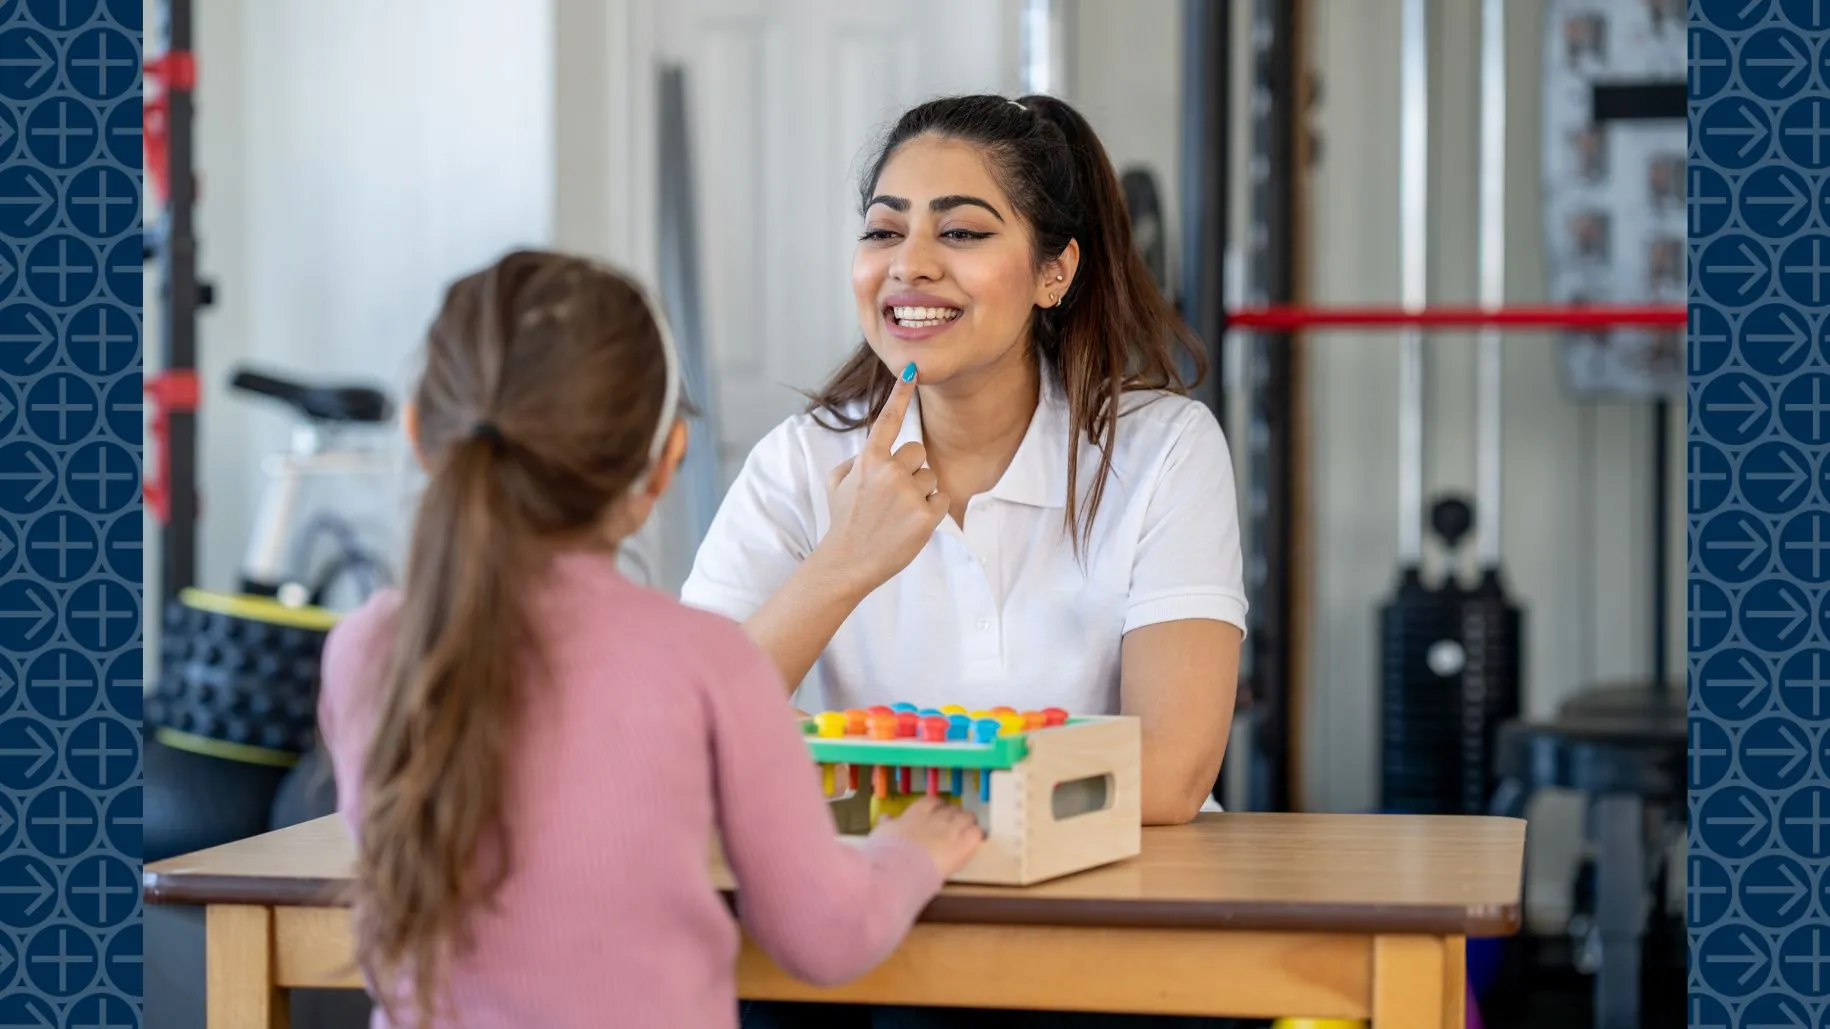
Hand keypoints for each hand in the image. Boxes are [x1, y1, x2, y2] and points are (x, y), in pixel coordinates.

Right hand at [818, 366, 948, 593]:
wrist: (846, 562)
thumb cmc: (844, 520)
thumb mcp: (836, 483)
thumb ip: (857, 459)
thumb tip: (876, 448)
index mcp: (868, 460)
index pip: (888, 419)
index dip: (901, 393)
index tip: (913, 369)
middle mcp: (889, 472)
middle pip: (918, 451)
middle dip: (910, 469)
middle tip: (892, 496)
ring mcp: (908, 494)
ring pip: (931, 476)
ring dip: (920, 491)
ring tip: (898, 513)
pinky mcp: (926, 516)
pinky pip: (942, 498)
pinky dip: (931, 510)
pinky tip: (910, 524)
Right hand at [872, 796, 983, 877]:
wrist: (898, 868)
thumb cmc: (886, 853)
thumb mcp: (882, 834)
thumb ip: (887, 825)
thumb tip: (885, 819)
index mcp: (916, 812)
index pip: (933, 801)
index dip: (938, 807)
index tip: (937, 813)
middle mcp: (936, 817)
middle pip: (952, 809)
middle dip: (954, 816)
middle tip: (953, 826)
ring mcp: (951, 829)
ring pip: (967, 817)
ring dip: (967, 824)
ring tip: (967, 832)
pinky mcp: (963, 844)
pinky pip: (977, 833)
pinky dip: (976, 836)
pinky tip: (973, 843)